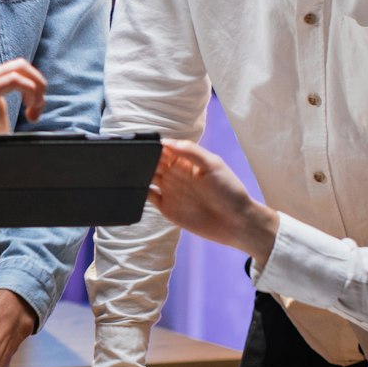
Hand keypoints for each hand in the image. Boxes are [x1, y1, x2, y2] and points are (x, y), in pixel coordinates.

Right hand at [0, 59, 45, 134]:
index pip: (0, 86)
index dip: (5, 113)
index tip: (3, 132)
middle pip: (19, 69)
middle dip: (33, 88)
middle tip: (33, 115)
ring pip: (24, 69)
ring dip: (36, 90)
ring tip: (34, 114)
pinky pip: (20, 81)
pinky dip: (29, 95)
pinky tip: (25, 116)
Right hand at [148, 139, 278, 265]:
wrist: (235, 223)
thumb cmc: (230, 192)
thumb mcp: (214, 165)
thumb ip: (192, 152)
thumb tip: (168, 142)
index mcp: (187, 160)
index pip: (165, 147)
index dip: (155, 144)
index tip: (146, 144)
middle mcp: (176, 173)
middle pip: (153, 161)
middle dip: (143, 157)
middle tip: (135, 158)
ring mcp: (170, 190)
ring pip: (147, 177)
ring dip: (138, 173)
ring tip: (131, 171)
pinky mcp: (166, 207)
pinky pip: (147, 196)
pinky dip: (139, 191)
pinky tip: (135, 187)